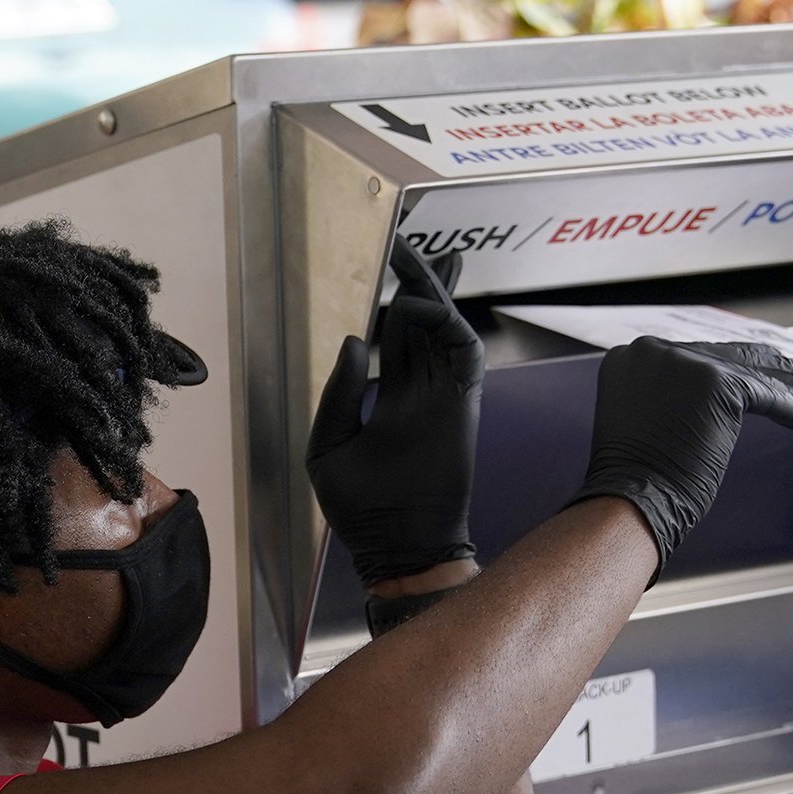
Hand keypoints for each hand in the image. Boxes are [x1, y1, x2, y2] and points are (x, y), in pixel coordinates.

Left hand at [306, 239, 481, 587]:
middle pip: (428, 324)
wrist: (398, 546)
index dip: (397, 307)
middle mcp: (422, 393)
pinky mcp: (461, 404)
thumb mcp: (329, 447)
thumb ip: (339, 394)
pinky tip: (419, 305)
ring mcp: (444, 397)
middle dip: (424, 284)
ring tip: (423, 257)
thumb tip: (356, 341)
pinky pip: (463, 352)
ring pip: (447, 328)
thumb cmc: (361, 510)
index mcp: (392, 401)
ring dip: (437, 292)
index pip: (399, 341)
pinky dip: (445, 323)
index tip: (392, 276)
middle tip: (414, 247)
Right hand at [572, 339, 792, 583]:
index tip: (758, 370)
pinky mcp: (717, 382)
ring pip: (752, 370)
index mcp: (631, 356)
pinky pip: (765, 392)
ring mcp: (686, 363)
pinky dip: (792, 407)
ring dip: (791, 384)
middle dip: (770, 366)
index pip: (696, 355)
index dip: (732, 364)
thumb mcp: (645, 420)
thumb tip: (709, 399)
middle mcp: (654, 351)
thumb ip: (670, 397)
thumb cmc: (635, 480)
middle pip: (727, 354)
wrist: (629, 500)